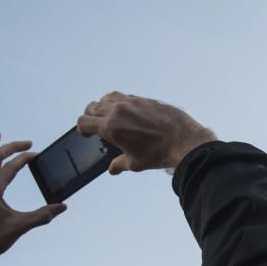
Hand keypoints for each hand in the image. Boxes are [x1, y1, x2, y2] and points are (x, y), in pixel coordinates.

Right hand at [77, 92, 215, 173]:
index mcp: (111, 127)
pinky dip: (121, 103)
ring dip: (104, 106)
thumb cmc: (159, 153)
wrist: (184, 140)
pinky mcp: (144, 99)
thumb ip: (119, 164)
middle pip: (92, 107)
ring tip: (110, 116)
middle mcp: (118, 110)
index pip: (84, 121)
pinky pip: (125, 96)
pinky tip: (128, 113)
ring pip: (107, 97)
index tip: (87, 134)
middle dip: (90, 116)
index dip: (82, 129)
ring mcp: (132, 102)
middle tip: (96, 125)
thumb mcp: (135, 163)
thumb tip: (112, 169)